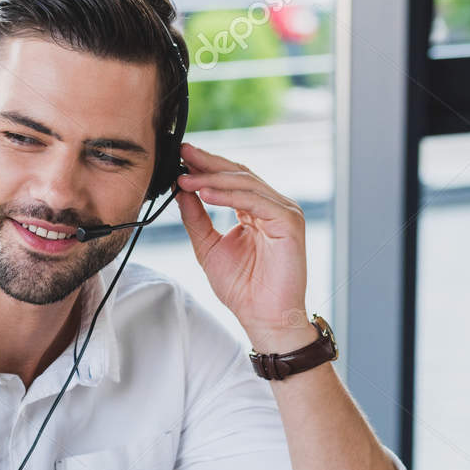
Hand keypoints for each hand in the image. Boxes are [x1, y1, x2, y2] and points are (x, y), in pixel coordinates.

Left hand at [173, 141, 315, 351]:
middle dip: (208, 163)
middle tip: (182, 153)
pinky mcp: (289, 223)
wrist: (263, 317)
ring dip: (212, 179)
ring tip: (185, 177)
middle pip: (239, 175)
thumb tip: (180, 191)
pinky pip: (255, 202)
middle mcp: (272, 207)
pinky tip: (204, 193)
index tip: (180, 156)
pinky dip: (228, 196)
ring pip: (246, 184)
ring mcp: (284, 212)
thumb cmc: (243, 288)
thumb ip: (196, 219)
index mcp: (256, 211)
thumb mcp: (208, 248)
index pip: (230, 180)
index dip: (206, 166)